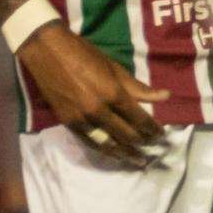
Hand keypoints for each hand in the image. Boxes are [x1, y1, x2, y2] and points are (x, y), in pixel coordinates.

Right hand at [16, 22, 169, 164]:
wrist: (48, 52)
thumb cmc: (84, 54)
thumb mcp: (115, 67)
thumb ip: (138, 87)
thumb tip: (165, 96)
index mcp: (113, 94)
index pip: (139, 119)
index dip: (152, 129)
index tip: (161, 135)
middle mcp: (98, 111)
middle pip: (125, 134)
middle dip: (142, 143)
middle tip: (154, 149)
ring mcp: (81, 120)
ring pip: (107, 144)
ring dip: (124, 154)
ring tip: (137, 161)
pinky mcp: (67, 123)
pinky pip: (89, 142)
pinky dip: (103, 150)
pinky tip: (113, 154)